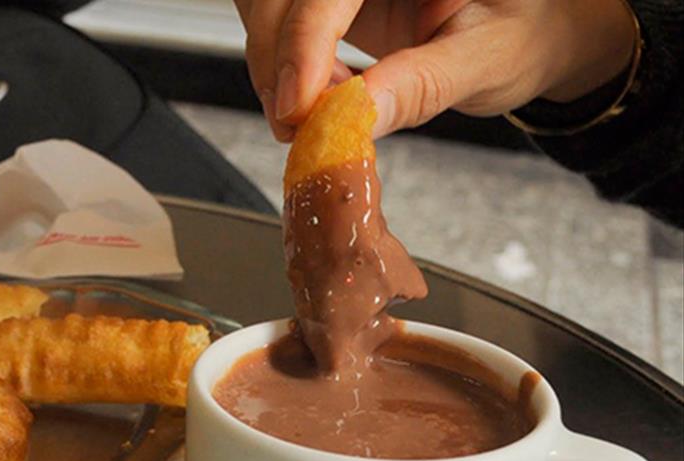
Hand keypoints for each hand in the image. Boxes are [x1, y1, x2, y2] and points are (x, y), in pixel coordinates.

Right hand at [233, 0, 637, 140]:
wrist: (522, 32)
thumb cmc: (519, 34)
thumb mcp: (485, 60)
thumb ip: (421, 86)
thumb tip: (353, 119)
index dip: (303, 42)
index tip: (298, 108)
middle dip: (276, 56)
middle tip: (298, 124)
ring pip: (263, 2)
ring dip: (271, 62)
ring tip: (316, 110)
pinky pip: (273, 17)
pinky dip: (279, 62)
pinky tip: (316, 91)